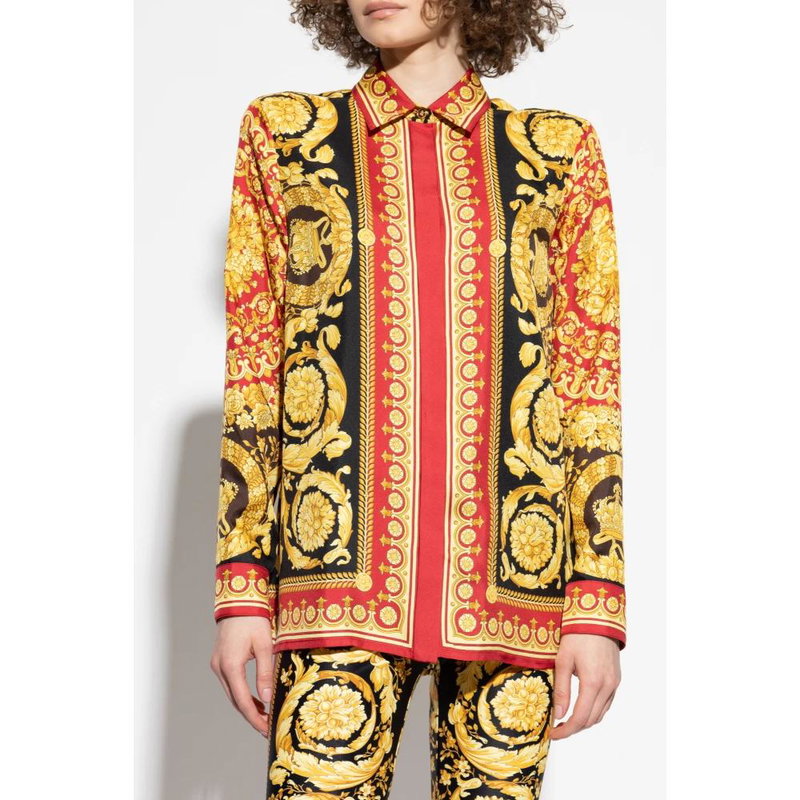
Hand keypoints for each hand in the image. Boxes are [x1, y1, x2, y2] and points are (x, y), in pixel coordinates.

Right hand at [210, 616, 274, 736]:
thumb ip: (265, 674)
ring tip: (264, 716)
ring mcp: (217, 664)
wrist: (239, 602)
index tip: (265, 728)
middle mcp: (220, 667)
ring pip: (231, 693)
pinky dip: (241, 694)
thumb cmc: (254, 620)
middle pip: (234, 700)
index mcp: (230, 665)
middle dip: (251, 716)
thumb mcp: (264, 646)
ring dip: (246, 705)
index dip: (254, 717)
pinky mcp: (220, 660)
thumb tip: (266, 699)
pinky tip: (255, 699)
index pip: (242, 700)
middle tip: (266, 727)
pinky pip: (230, 683)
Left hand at [549, 633, 621, 739]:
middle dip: (573, 728)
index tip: (553, 734)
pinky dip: (594, 710)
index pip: (580, 718)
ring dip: (584, 721)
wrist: (597, 619)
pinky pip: (606, 703)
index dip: (566, 730)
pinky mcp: (616, 679)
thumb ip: (561, 690)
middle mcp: (607, 687)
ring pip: (600, 714)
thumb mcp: (563, 661)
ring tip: (566, 720)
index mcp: (593, 683)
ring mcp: (614, 684)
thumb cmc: (577, 636)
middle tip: (557, 728)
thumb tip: (559, 715)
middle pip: (591, 720)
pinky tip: (581, 707)